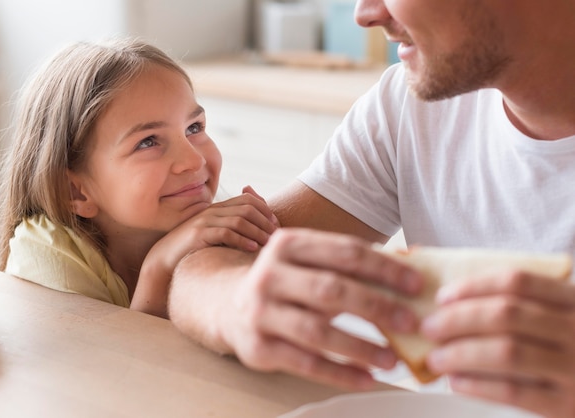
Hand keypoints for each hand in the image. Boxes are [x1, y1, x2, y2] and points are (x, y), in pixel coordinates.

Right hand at [152, 185, 278, 272]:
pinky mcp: (199, 234)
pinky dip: (242, 240)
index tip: (276, 224)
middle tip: (276, 236)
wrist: (165, 259)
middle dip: (265, 221)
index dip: (265, 209)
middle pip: (247, 208)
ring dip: (257, 232)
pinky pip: (226, 232)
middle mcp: (213, 211)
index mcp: (218, 208)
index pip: (248, 199)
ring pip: (239, 220)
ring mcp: (205, 221)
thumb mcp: (216, 236)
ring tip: (268, 244)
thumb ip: (234, 228)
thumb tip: (259, 230)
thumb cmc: (194, 250)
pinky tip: (252, 249)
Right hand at [215, 228, 423, 389]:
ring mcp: (260, 312)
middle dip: (377, 306)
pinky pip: (306, 363)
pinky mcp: (258, 347)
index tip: (416, 285)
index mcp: (288, 244)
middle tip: (411, 322)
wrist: (227, 305)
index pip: (345, 252)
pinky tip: (366, 378)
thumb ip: (348, 264)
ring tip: (392, 358)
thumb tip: (410, 268)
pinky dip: (340, 373)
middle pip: (332, 289)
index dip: (385, 268)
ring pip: (318, 331)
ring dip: (361, 346)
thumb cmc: (284, 283)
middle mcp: (270, 275)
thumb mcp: (307, 262)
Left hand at [421, 271, 574, 416]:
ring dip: (460, 353)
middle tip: (429, 327)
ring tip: (436, 358)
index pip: (516, 281)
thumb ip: (524, 307)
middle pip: (505, 314)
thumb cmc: (572, 350)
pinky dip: (477, 385)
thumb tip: (452, 304)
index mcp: (572, 301)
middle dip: (457, 320)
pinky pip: (513, 390)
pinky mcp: (567, 405)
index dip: (472, 286)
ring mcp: (574, 368)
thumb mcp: (560, 319)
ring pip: (505, 352)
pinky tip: (457, 381)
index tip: (443, 297)